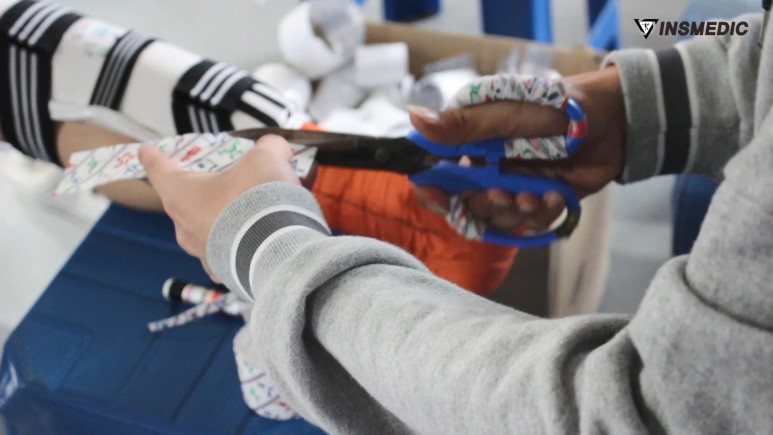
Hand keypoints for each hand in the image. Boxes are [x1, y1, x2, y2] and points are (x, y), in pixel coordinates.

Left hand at [139, 135, 299, 280]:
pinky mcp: (223, 270)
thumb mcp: (266, 158)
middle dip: (203, 189)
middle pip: (185, 199)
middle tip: (225, 179)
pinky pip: (226, 253)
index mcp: (180, 192)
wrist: (276, 250)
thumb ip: (269, 147)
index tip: (146, 150)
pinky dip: (238, 244)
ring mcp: (201, 251)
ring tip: (249, 212)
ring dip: (223, 218)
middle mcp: (183, 224)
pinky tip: (255, 239)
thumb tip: (275, 147)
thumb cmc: (257, 198)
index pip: (157, 167)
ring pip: (206, 228)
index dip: (152, 155)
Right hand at [409, 67, 625, 233]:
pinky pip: (530, 221)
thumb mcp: (508, 114)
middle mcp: (489, 163)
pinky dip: (543, 213)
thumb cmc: (558, 107)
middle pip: (467, 200)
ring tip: (536, 194)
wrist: (615, 119)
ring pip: (498, 215)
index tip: (437, 197)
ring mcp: (514, 182)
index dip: (433, 187)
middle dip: (486, 203)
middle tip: (506, 193)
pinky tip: (556, 196)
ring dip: (516, 210)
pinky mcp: (540, 197)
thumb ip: (463, 124)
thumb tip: (413, 116)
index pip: (438, 169)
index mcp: (473, 139)